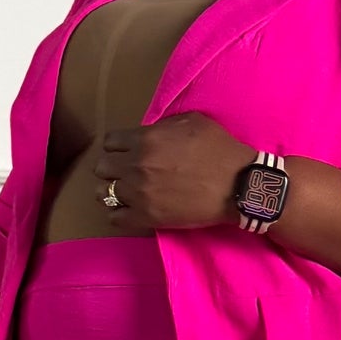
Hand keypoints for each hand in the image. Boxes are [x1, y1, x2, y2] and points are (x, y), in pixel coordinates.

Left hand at [94, 112, 249, 228]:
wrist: (238, 185)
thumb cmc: (219, 150)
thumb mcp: (192, 122)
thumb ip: (163, 126)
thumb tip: (151, 131)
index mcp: (145, 139)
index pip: (110, 142)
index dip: (118, 147)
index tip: (127, 153)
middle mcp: (136, 165)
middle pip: (102, 167)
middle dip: (113, 168)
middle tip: (127, 173)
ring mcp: (138, 193)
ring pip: (102, 193)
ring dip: (112, 192)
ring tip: (126, 194)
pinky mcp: (146, 217)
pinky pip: (114, 218)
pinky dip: (120, 214)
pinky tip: (131, 210)